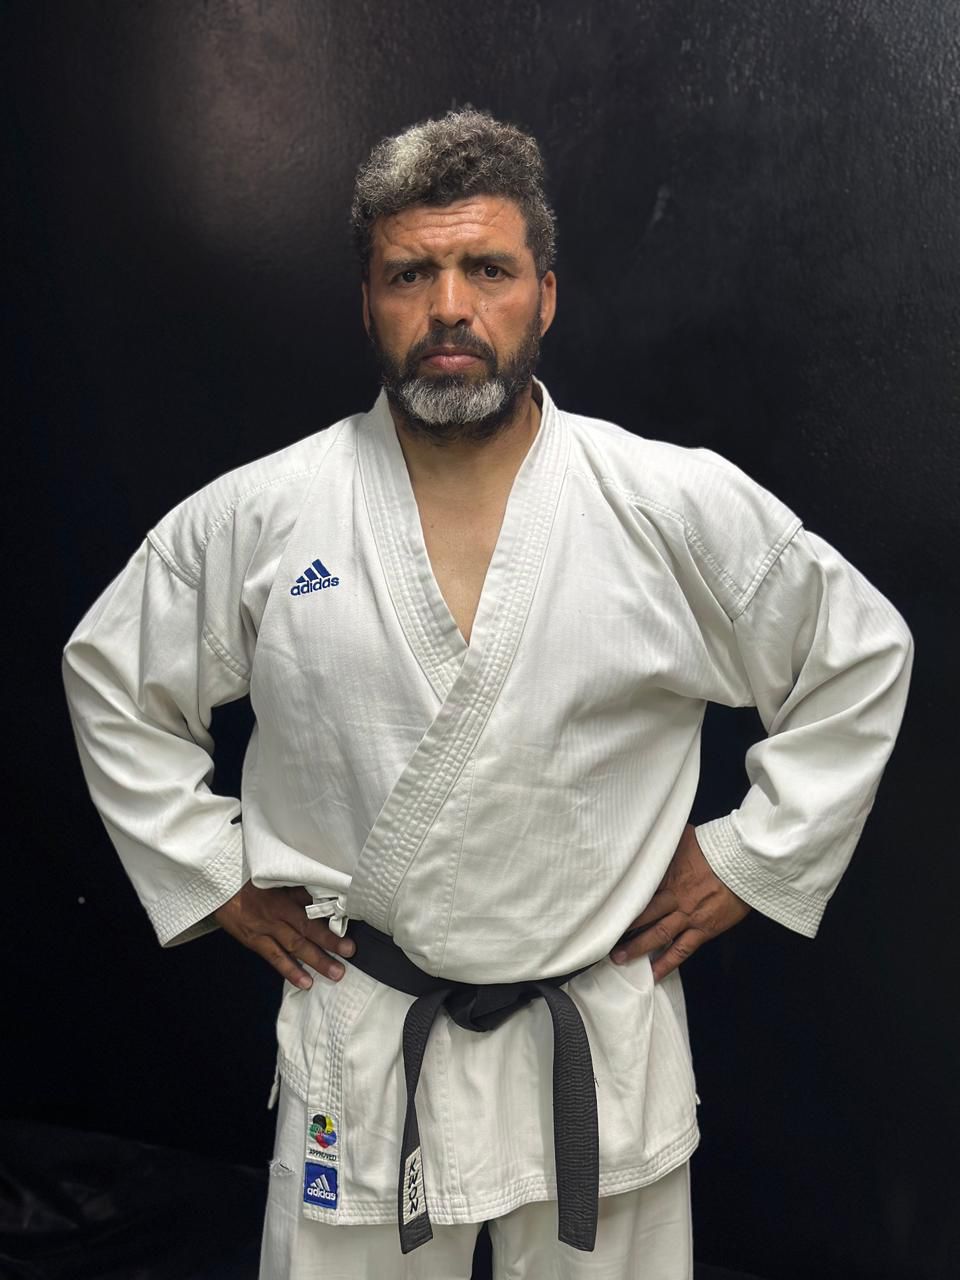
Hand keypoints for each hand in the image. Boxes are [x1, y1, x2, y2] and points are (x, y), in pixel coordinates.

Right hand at [213, 883, 354, 989]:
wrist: (217, 887)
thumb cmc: (247, 881)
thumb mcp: (273, 880)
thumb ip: (297, 890)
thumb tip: (323, 895)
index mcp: (284, 897)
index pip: (311, 911)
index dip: (330, 920)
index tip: (348, 927)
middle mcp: (277, 914)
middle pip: (307, 930)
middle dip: (330, 943)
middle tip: (350, 953)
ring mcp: (265, 930)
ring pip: (294, 947)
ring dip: (315, 961)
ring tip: (335, 973)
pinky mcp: (253, 941)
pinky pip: (274, 958)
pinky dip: (290, 971)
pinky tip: (304, 982)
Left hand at [610, 824, 749, 982]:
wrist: (743, 863)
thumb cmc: (715, 847)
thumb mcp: (684, 836)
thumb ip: (664, 839)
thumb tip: (647, 831)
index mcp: (666, 876)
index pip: (637, 893)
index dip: (621, 903)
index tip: (604, 911)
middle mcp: (673, 899)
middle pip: (643, 916)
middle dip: (623, 929)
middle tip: (604, 939)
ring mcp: (688, 916)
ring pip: (658, 936)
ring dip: (638, 949)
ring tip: (619, 959)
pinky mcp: (703, 930)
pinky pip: (682, 951)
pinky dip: (667, 964)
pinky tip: (654, 975)